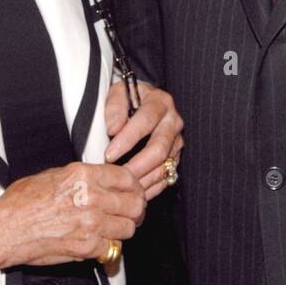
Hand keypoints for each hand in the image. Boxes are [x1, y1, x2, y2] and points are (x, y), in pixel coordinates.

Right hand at [0, 160, 144, 269]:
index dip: (134, 187)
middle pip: (135, 204)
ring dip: (123, 230)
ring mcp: (90, 223)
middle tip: (130, 214)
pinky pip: (112, 249)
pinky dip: (108, 249)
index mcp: (83, 175)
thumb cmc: (22, 202)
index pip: (127, 178)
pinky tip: (98, 245)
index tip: (134, 192)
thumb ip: (83, 178)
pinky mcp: (86, 247)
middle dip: (135, 210)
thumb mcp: (53, 175)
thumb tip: (102, 181)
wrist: (5, 229)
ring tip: (112, 230)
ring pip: (128, 228)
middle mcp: (91, 197)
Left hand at [103, 79, 182, 198]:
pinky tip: (136, 192)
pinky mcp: (176, 157)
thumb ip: (115, 106)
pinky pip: (167, 177)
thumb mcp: (118, 92)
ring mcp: (177, 141)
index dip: (127, 140)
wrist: (142, 100)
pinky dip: (151, 187)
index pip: (145, 122)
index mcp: (160, 102)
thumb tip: (114, 129)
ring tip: (124, 188)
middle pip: (159, 149)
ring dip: (143, 180)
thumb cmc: (127, 97)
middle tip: (118, 176)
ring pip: (164, 166)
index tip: (108, 155)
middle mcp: (173, 121)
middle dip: (137, 166)